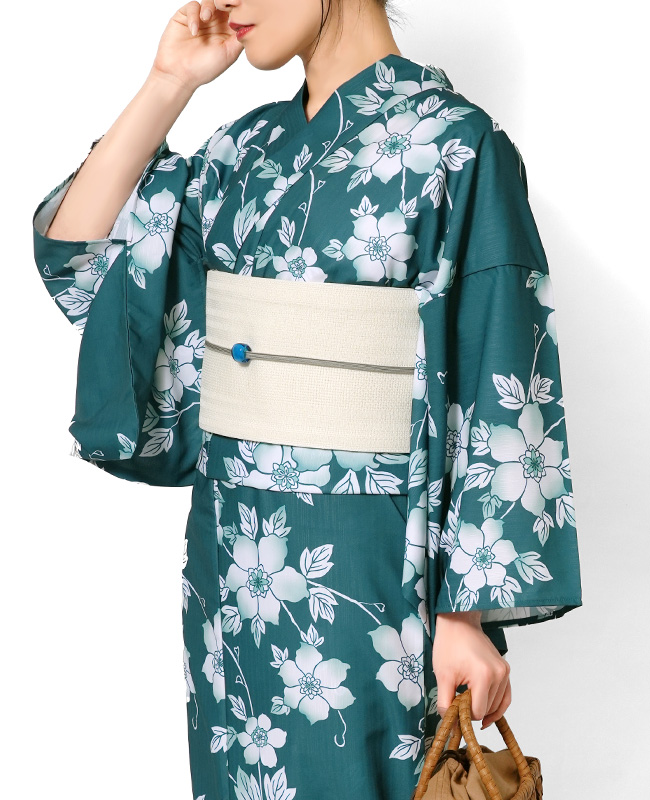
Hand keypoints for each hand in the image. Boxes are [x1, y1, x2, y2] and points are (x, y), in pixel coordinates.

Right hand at [150, 1, 243, 92]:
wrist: (180, 74)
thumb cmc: (204, 69)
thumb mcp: (229, 54)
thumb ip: (240, 37)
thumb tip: (251, 22)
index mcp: (228, 31)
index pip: (236, 13)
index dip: (238, 8)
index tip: (240, 9)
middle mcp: (215, 23)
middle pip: (222, 3)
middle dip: (224, 3)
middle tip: (226, 7)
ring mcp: (200, 19)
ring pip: (209, 1)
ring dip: (209, 6)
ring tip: (206, 18)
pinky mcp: (185, 17)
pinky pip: (192, 6)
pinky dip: (194, 15)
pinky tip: (194, 31)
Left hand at [433, 611, 510, 729]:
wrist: (458, 623)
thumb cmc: (449, 645)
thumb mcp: (443, 676)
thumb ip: (446, 703)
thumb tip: (450, 725)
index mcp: (484, 676)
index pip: (478, 712)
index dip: (463, 714)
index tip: (453, 706)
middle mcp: (499, 675)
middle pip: (488, 709)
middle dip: (472, 709)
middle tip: (457, 699)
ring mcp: (505, 672)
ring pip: (497, 705)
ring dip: (483, 707)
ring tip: (467, 699)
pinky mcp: (506, 670)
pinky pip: (505, 696)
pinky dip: (497, 706)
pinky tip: (487, 715)